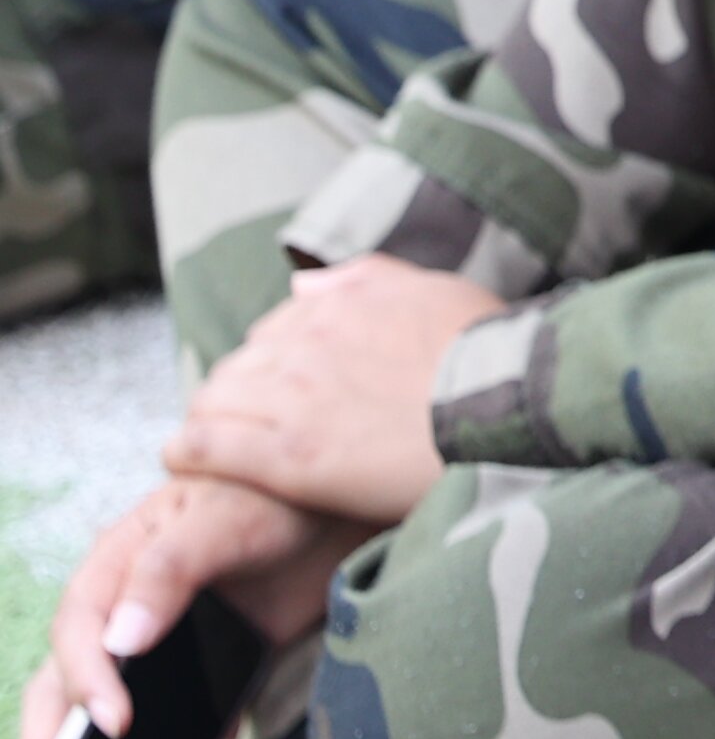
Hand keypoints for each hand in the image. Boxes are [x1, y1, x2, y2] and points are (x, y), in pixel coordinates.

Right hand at [24, 477, 368, 738]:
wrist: (343, 498)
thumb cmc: (273, 489)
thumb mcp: (224, 515)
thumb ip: (169, 568)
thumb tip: (121, 641)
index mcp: (117, 567)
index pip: (79, 631)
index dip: (86, 679)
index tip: (111, 721)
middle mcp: (132, 612)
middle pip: (73, 686)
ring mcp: (173, 648)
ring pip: (136, 721)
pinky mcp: (220, 671)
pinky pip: (201, 729)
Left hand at [161, 256, 504, 532]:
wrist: (510, 415)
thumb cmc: (488, 356)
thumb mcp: (439, 292)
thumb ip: (367, 279)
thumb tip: (302, 286)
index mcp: (343, 304)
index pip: (276, 328)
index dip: (271, 360)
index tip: (278, 386)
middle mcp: (309, 344)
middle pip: (240, 363)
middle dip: (233, 391)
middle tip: (241, 420)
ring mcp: (295, 400)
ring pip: (214, 401)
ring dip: (206, 418)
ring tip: (206, 441)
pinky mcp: (290, 457)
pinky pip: (209, 447)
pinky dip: (187, 450)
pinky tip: (180, 459)